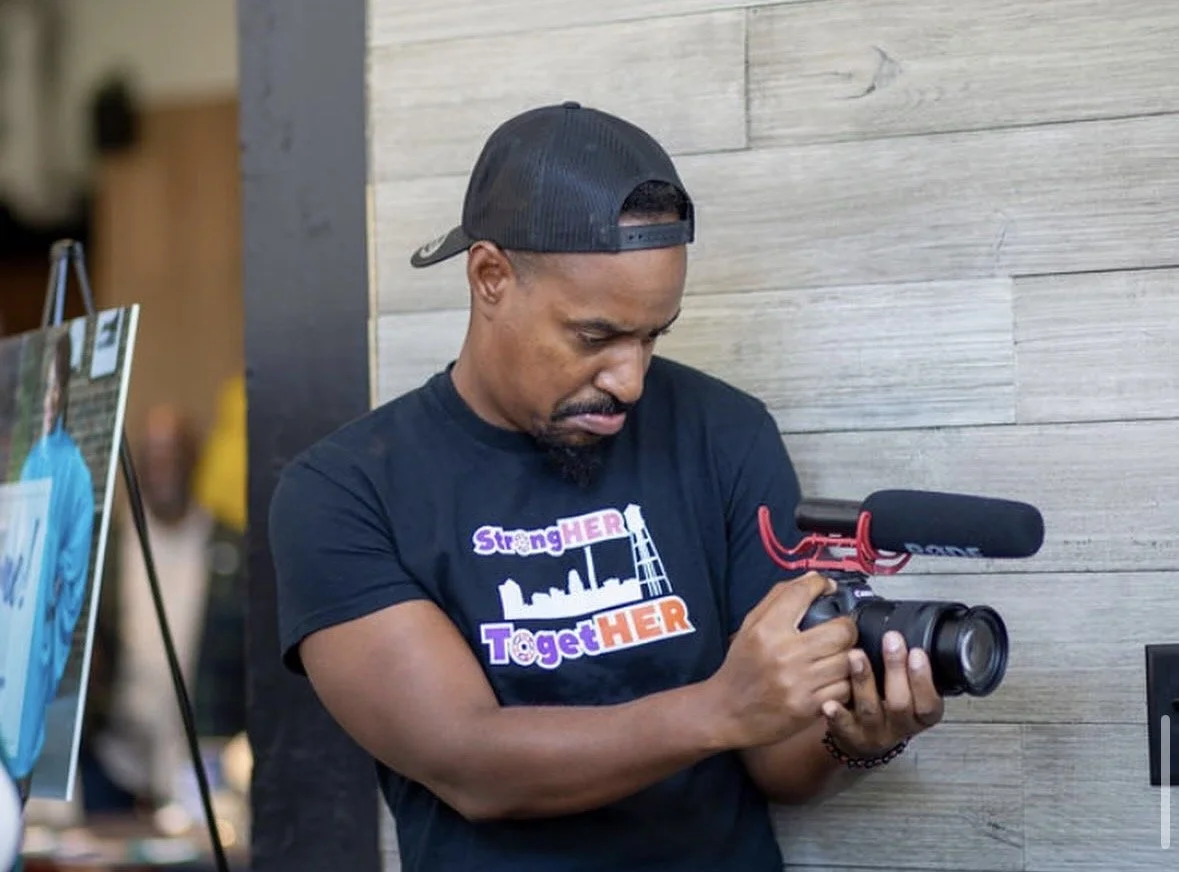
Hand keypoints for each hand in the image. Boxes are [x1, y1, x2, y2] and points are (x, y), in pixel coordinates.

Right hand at [712, 572, 857, 748]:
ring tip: (837, 656)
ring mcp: (798, 682)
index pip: (802, 593)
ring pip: (848, 660)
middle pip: (841, 630)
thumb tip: (812, 578)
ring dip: (847, 657)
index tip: (827, 587)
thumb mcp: (750, 627)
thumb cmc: (742, 666)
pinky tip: (832, 679)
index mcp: (766, 630)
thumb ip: (779, 599)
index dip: (821, 584)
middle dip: (846, 628)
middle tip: (840, 631)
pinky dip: (843, 682)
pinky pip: (844, 688)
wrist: (727, 712)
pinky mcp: (808, 707)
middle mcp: (783, 653)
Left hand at [821, 630, 944, 756]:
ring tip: (856, 656)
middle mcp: (899, 726)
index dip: (923, 678)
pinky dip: (837, 715)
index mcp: (920, 715)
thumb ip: (908, 668)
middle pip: (901, 703)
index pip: (928, 702)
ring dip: (864, 680)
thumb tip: (902, 634)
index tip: (916, 652)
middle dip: (895, 669)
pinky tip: (830, 703)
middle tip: (891, 641)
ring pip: (870, 709)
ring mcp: (874, 732)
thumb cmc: (887, 705)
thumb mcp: (909, 690)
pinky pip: (844, 727)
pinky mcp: (850, 736)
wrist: (865, 736)